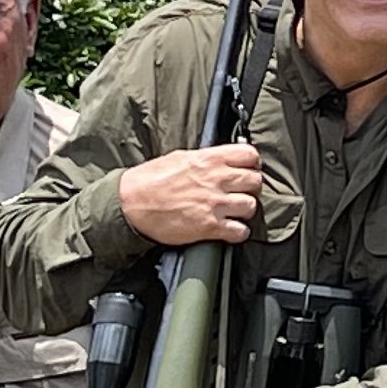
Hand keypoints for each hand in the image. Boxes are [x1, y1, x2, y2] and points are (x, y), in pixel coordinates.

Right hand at [119, 142, 263, 249]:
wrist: (131, 204)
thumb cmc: (149, 180)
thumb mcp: (180, 158)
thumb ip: (205, 159)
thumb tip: (220, 160)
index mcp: (209, 159)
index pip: (249, 155)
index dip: (252, 164)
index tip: (248, 169)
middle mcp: (216, 180)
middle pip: (255, 181)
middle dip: (251, 188)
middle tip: (242, 192)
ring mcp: (214, 204)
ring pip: (251, 206)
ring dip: (245, 210)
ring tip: (235, 212)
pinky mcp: (209, 227)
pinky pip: (240, 231)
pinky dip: (239, 233)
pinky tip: (230, 229)